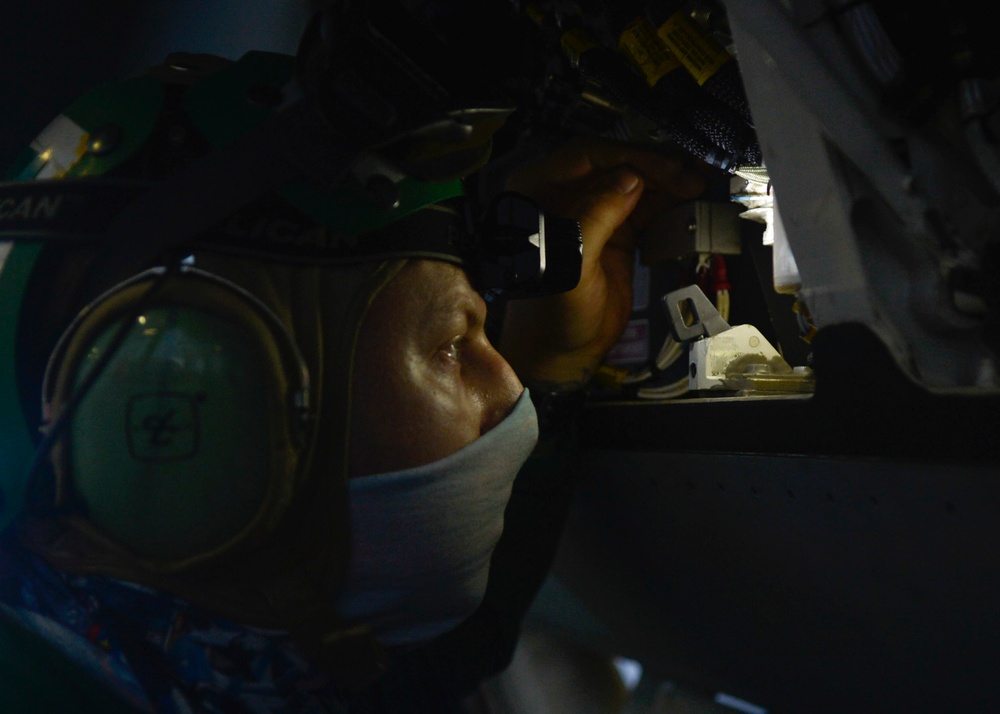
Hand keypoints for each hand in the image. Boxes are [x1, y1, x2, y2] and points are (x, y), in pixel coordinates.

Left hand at [499, 136, 706, 388]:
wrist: (562, 353)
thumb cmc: (554, 314)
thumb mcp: (571, 265)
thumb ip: (595, 216)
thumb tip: (630, 178)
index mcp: (537, 192)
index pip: (587, 156)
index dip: (630, 157)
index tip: (668, 169)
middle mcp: (562, 194)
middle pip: (616, 164)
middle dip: (655, 167)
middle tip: (694, 175)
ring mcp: (591, 212)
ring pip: (634, 183)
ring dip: (667, 182)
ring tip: (700, 183)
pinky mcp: (614, 231)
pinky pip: (644, 207)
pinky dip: (667, 203)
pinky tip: (691, 200)